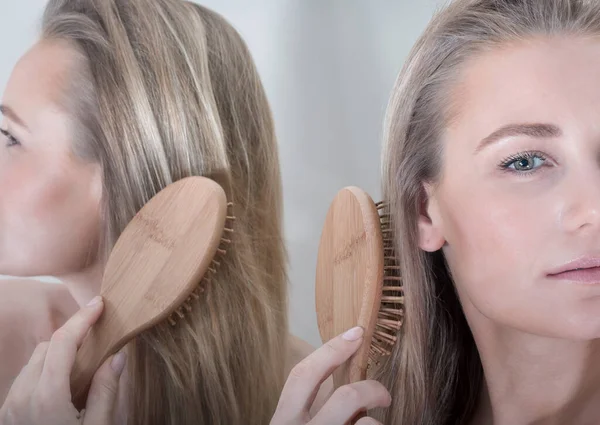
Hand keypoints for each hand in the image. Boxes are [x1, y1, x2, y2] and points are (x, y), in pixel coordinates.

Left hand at [0, 296, 125, 424]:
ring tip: (83, 361)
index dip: (82, 319)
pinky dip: (45, 371)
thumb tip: (117, 356)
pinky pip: (25, 381)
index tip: (100, 304)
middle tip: (98, 335)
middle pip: (46, 348)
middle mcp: (21, 398)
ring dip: (57, 353)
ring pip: (33, 363)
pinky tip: (64, 384)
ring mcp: (10, 409)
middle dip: (71, 336)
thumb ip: (106, 391)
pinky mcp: (8, 417)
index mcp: (46, 397)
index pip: (62, 342)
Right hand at [271, 327, 390, 424]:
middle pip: (345, 396)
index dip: (331, 350)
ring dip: (375, 424)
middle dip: (371, 388)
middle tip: (384, 396)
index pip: (303, 374)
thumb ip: (311, 408)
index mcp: (284, 420)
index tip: (356, 333)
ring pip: (365, 424)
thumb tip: (343, 377)